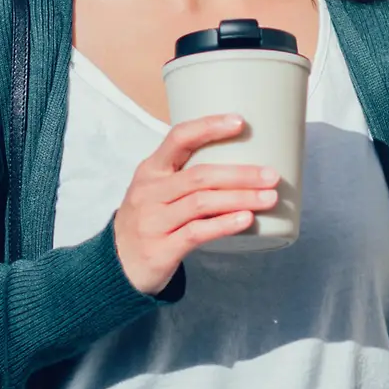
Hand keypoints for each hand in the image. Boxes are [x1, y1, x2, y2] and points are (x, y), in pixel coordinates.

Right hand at [112, 114, 281, 294]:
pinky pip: (197, 232)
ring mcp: (153, 221)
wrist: (116, 266)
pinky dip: (224, 224)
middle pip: (200, 175)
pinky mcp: (160, 249)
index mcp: (150, 170)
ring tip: (269, 198)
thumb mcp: (156, 190)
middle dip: (240, 174)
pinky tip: (246, 220)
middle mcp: (149, 192)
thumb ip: (188, 176)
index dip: (209, 127)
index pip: (178, 138)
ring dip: (240, 199)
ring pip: (202, 203)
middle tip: (272, 175)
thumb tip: (244, 164)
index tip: (240, 121)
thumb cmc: (148, 221)